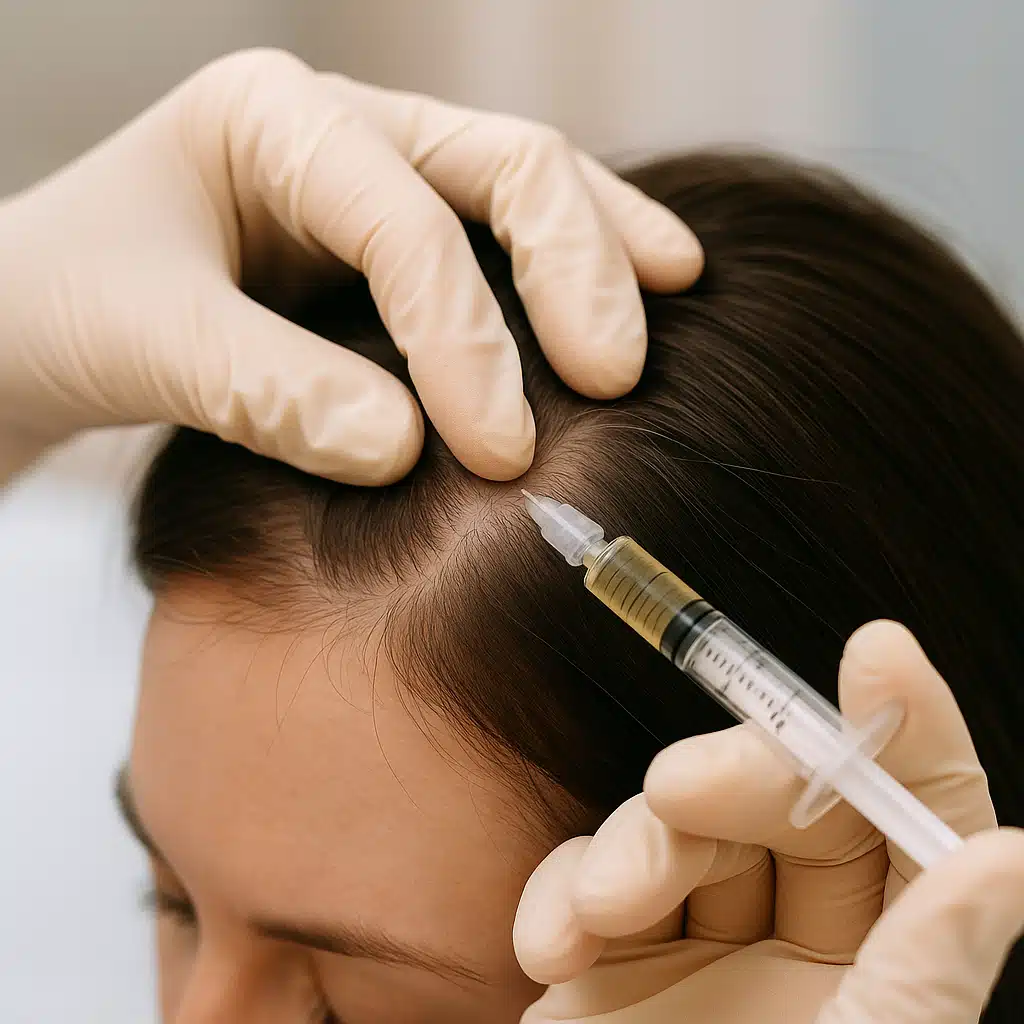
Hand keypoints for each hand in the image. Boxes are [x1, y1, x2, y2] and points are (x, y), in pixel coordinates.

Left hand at [0, 49, 701, 484]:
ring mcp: (386, 176)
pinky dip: (584, 260)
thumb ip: (267, 391)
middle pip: (504, 165)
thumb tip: (404, 452)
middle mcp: (347, 130)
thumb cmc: (71, 308)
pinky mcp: (408, 236)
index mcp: (272, 120)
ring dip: (604, 248)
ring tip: (674, 300)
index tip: (499, 453)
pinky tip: (650, 285)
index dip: (464, 336)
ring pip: (529, 186)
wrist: (39, 314)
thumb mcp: (145, 340)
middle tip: (616, 378)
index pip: (402, 220)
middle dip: (572, 270)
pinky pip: (511, 234)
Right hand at [515, 621, 1023, 1022]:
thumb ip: (932, 967)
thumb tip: (1016, 855)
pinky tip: (549, 951)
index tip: (880, 653)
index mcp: (882, 960)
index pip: (917, 818)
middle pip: (784, 801)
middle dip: (732, 780)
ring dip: (631, 850)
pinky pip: (588, 873)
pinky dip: (562, 893)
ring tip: (599, 916)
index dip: (905, 730)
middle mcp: (797, 937)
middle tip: (679, 793)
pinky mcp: (609, 948)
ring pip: (679, 825)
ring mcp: (698, 939)